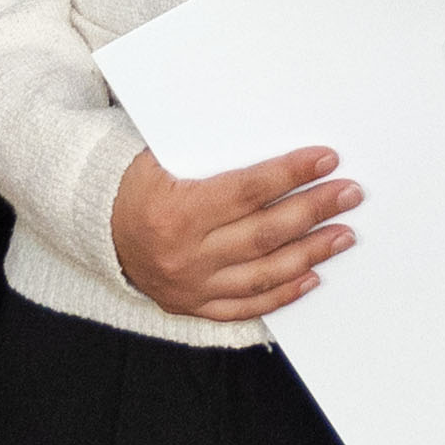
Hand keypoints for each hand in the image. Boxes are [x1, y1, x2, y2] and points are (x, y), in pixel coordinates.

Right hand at [111, 143, 354, 321]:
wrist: (95, 225)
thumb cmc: (136, 182)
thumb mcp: (161, 156)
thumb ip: (212, 152)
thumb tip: (274, 137)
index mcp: (175, 210)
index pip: (247, 190)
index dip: (290, 174)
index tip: (326, 159)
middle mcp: (184, 254)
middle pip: (264, 233)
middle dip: (313, 211)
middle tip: (349, 194)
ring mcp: (190, 285)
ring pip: (263, 273)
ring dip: (310, 253)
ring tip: (344, 235)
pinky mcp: (192, 305)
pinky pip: (245, 306)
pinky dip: (282, 293)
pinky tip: (312, 276)